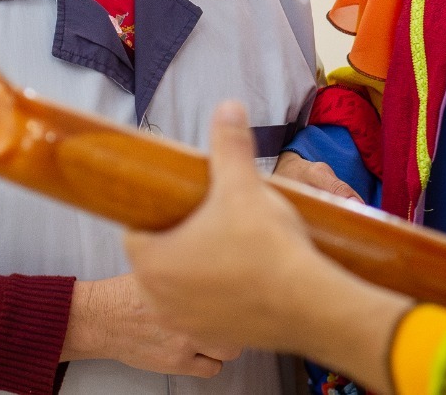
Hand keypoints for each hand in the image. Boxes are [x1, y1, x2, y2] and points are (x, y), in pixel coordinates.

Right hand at [61, 273, 241, 376]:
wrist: (100, 318)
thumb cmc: (125, 293)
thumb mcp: (158, 266)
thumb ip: (187, 263)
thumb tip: (211, 252)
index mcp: (186, 285)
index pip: (233, 288)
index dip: (238, 291)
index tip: (237, 291)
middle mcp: (190, 313)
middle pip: (238, 320)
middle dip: (236, 318)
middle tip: (230, 314)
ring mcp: (185, 341)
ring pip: (230, 349)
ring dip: (226, 341)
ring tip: (216, 333)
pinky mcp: (176, 362)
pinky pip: (212, 369)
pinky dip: (211, 363)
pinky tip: (201, 352)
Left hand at [125, 103, 410, 392]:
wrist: (310, 303)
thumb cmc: (268, 247)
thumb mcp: (244, 185)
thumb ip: (229, 144)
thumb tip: (228, 107)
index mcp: (154, 261)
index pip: (135, 231)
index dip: (156, 213)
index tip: (179, 203)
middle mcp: (159, 298)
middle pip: (157, 258)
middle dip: (178, 238)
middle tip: (208, 220)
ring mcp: (185, 324)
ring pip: (179, 286)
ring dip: (195, 268)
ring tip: (227, 246)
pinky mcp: (213, 337)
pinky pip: (203, 310)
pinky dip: (216, 295)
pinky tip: (242, 277)